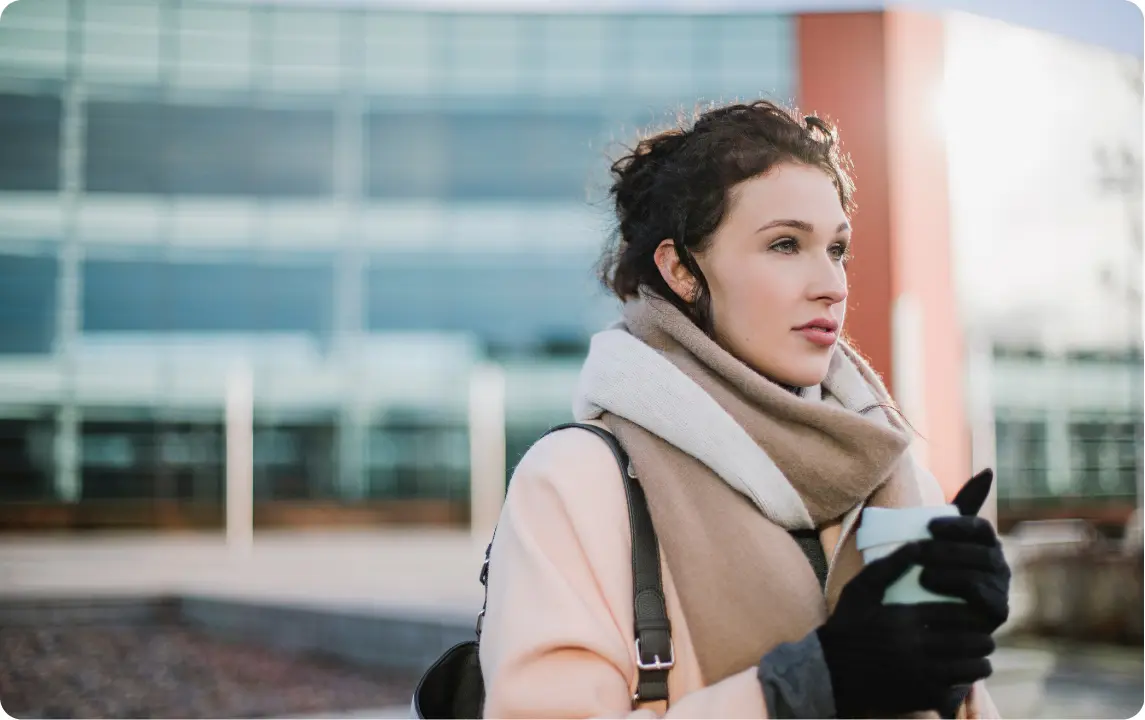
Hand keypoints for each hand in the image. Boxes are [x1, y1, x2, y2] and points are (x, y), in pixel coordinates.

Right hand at [816, 543, 994, 717]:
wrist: (829, 671)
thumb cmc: (847, 625)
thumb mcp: (861, 590)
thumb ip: (890, 567)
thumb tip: (918, 544)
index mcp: (904, 619)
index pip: (955, 613)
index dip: (972, 611)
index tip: (975, 610)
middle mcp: (915, 648)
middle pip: (969, 641)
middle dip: (981, 637)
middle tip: (982, 633)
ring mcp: (920, 675)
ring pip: (970, 668)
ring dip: (978, 660)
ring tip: (977, 654)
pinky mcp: (920, 696)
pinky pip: (957, 689)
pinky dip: (964, 681)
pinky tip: (960, 673)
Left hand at [921, 471, 1010, 632]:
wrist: (921, 612)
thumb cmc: (927, 566)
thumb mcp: (939, 535)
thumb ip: (961, 505)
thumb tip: (989, 471)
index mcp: (986, 542)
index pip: (979, 527)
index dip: (957, 525)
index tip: (929, 525)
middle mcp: (999, 564)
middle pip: (979, 553)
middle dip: (946, 550)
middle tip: (916, 552)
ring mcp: (1002, 590)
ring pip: (978, 577)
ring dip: (948, 574)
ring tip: (921, 575)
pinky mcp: (997, 613)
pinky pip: (982, 602)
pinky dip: (956, 596)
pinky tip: (931, 592)